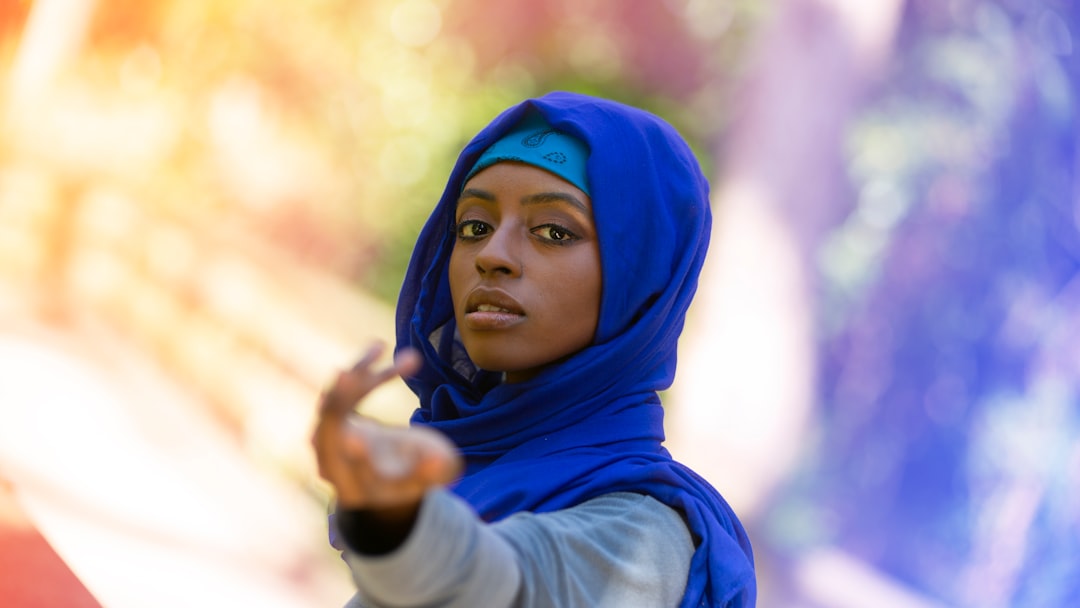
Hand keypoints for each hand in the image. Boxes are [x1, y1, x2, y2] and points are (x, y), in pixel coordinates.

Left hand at [311, 343, 461, 517]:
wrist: (387, 473)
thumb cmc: (414, 478)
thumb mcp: (430, 478)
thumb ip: (434, 472)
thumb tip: (438, 462)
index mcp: (358, 487)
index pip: (352, 472)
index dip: (357, 457)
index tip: (356, 436)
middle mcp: (333, 465)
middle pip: (332, 432)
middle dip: (341, 403)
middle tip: (349, 375)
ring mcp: (326, 441)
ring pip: (334, 403)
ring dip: (358, 374)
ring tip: (379, 347)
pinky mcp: (330, 418)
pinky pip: (340, 390)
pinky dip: (359, 369)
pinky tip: (378, 347)